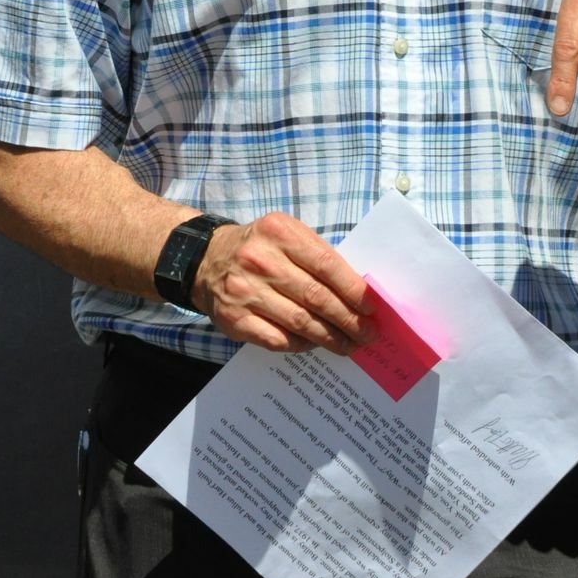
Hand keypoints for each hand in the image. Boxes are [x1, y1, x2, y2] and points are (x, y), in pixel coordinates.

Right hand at [190, 210, 373, 354]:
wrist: (206, 259)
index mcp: (280, 233)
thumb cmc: (261, 248)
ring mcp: (245, 291)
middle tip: (369, 334)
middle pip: (316, 297)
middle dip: (348, 319)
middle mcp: (260, 260)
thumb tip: (358, 292)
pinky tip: (316, 345)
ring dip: (331, 337)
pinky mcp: (234, 319)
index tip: (372, 308)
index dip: (353, 289)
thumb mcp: (287, 235)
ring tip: (350, 345)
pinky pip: (277, 339)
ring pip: (299, 322)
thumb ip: (318, 256)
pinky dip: (301, 345)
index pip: (326, 264)